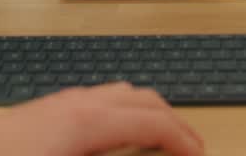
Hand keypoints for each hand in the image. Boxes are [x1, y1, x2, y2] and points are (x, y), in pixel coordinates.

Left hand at [0, 82, 203, 155]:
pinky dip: (121, 115)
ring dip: (147, 115)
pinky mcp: (45, 111)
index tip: (199, 155)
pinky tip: (115, 138)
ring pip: (119, 95)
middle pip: (142, 100)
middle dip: (172, 122)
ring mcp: (60, 102)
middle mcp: (78, 102)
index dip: (183, 139)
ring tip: (160, 141)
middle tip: (190, 148)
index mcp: (88, 120)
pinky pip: (98, 102)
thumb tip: (138, 153)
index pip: (153, 121)